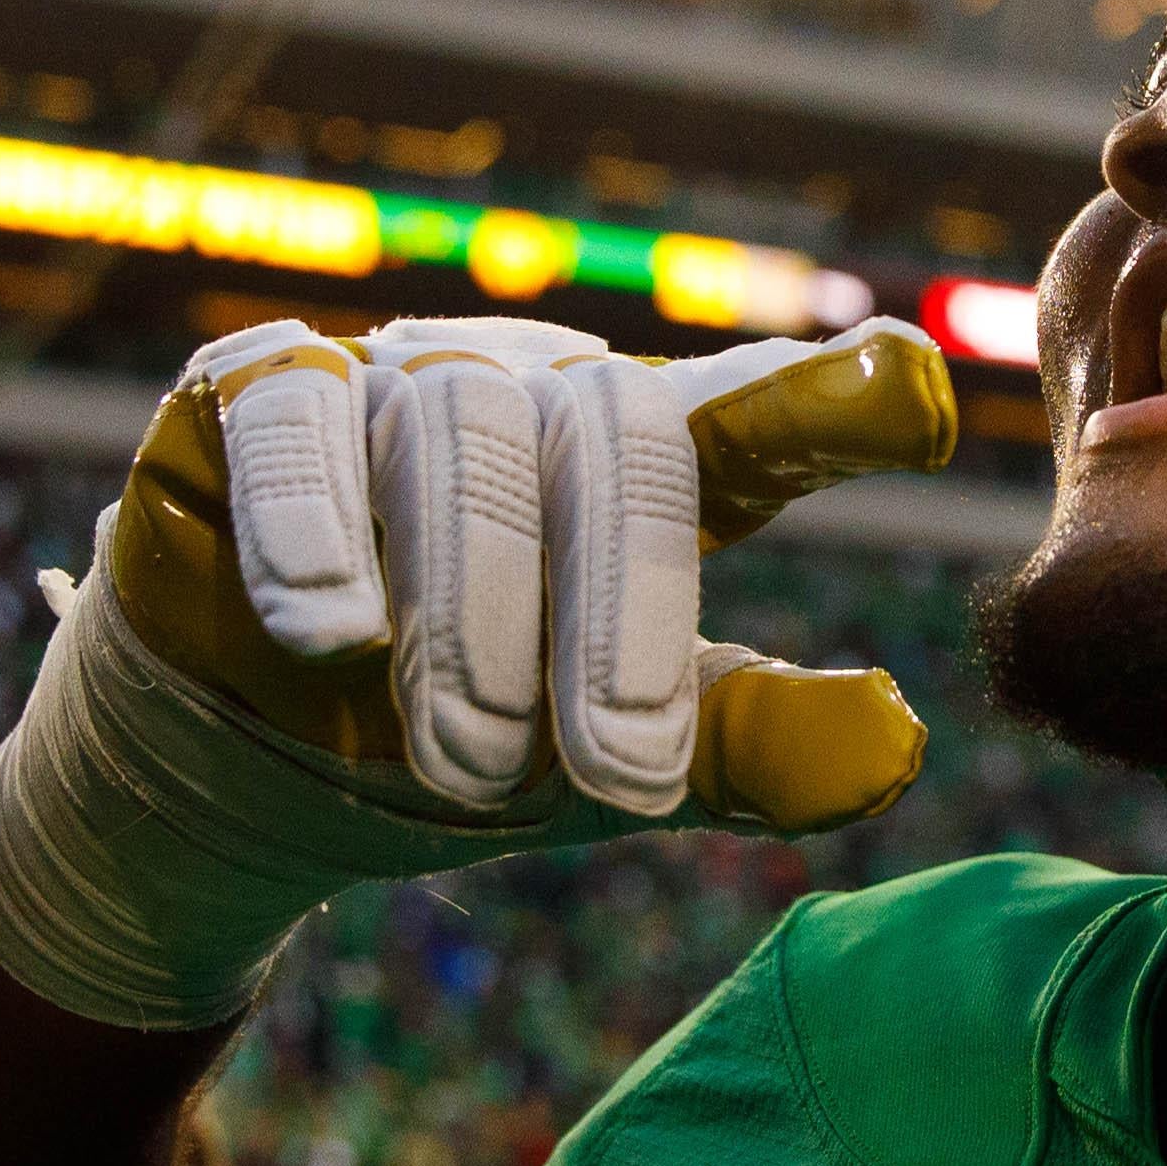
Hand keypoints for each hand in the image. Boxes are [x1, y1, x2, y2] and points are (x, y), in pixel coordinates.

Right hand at [116, 311, 955, 820]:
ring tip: (467, 763)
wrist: (245, 785)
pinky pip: (296, 417)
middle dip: (623, 619)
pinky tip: (333, 634)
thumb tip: (897, 738)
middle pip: (616, 436)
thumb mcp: (616, 765)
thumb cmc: (462, 748)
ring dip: (470, 617)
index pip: (751, 415)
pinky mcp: (252, 392)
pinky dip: (318, 530)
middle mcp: (530, 397)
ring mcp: (390, 380)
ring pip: (458, 434)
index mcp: (644, 468)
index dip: (830, 397)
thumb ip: (747, 753)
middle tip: (620, 783)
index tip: (921, 399)